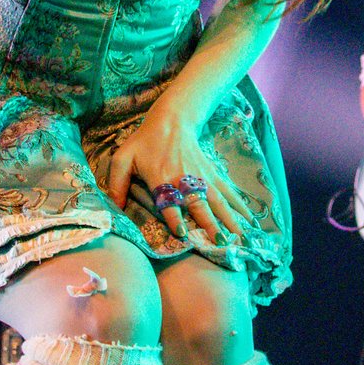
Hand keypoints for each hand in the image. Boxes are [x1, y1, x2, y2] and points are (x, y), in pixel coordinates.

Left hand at [104, 98, 250, 244]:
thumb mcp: (123, 158)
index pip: (169, 203)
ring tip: (240, 238)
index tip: (184, 235)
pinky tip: (249, 219)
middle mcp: (184, 179)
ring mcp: (201, 176)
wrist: (171, 120)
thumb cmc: (144, 142)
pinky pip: (228, 192)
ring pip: (218, 201)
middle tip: (221, 244)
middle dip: (211, 225)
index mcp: (162, 178)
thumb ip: (117, 182)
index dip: (176, 219)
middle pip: (199, 205)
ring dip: (230, 220)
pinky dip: (239, 205)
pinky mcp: (212, 173)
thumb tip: (114, 207)